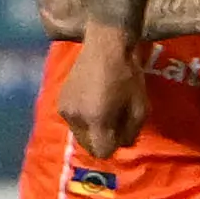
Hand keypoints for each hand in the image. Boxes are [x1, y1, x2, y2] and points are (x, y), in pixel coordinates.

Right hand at [58, 26, 145, 159]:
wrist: (105, 47)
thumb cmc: (127, 75)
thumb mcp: (140, 107)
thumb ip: (131, 132)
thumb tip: (122, 144)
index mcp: (97, 120)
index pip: (102, 151)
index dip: (114, 145)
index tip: (120, 131)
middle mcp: (76, 119)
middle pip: (89, 147)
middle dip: (102, 139)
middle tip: (113, 121)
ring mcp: (65, 110)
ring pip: (79, 135)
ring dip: (91, 130)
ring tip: (102, 110)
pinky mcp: (59, 102)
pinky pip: (73, 122)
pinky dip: (82, 119)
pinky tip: (91, 102)